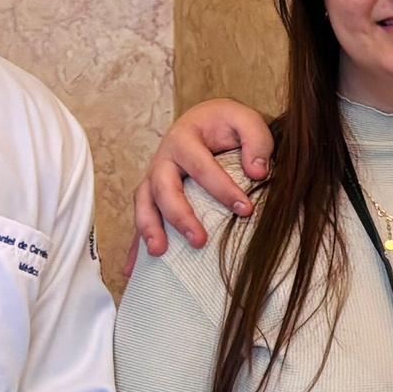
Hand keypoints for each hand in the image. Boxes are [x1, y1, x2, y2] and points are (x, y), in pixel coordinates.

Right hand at [130, 98, 273, 263]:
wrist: (205, 122)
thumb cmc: (226, 124)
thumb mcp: (245, 120)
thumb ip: (257, 141)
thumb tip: (258, 173)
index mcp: (184, 139)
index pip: (202, 167)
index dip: (223, 189)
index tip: (245, 210)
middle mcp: (163, 160)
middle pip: (164, 188)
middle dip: (180, 216)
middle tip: (200, 240)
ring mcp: (154, 179)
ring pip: (144, 204)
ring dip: (149, 229)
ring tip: (158, 254)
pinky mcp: (153, 197)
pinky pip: (141, 221)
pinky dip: (135, 246)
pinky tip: (134, 271)